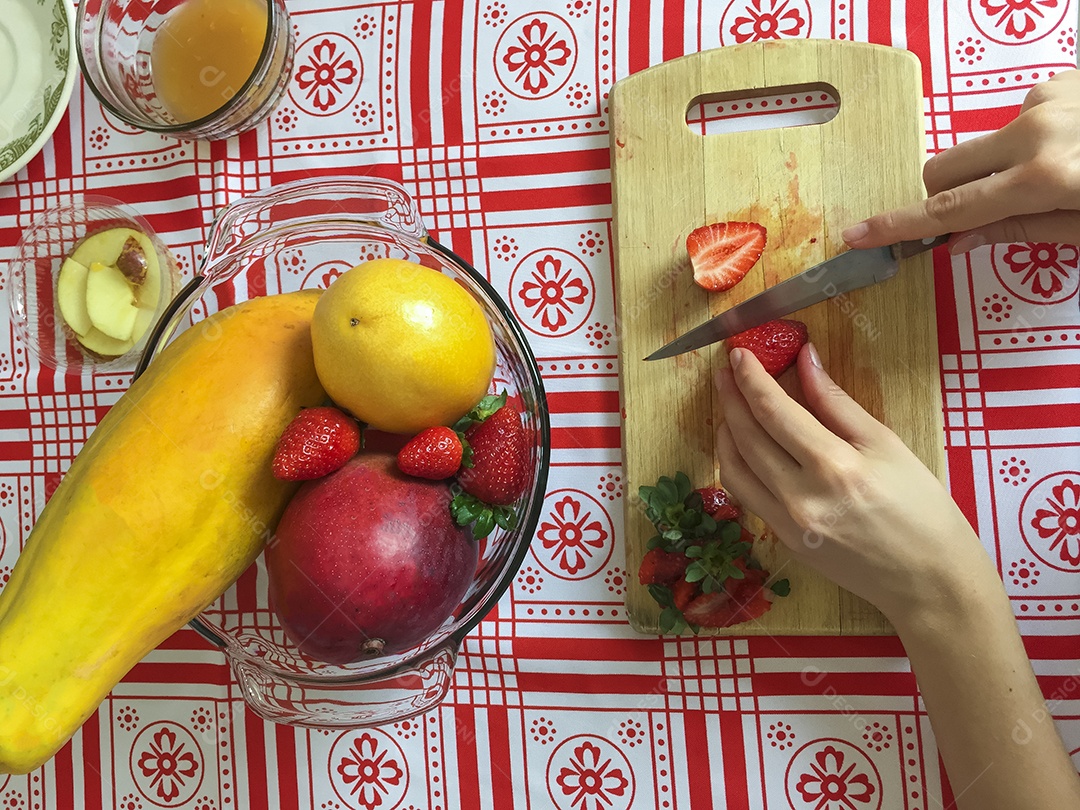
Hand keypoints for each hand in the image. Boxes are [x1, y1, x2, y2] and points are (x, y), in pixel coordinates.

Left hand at [715, 344, 995, 623]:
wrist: (929, 580)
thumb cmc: (922, 508)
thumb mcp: (887, 444)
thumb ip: (837, 402)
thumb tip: (806, 359)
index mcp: (834, 466)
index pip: (774, 411)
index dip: (750, 378)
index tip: (738, 353)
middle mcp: (802, 496)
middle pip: (747, 436)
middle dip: (731, 397)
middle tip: (726, 371)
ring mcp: (787, 523)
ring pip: (735, 468)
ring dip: (726, 431)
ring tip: (730, 405)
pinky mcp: (784, 541)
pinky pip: (746, 495)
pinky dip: (736, 464)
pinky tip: (743, 446)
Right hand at [841, 69, 1079, 253]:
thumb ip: (1021, 229)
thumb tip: (960, 239)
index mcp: (1042, 178)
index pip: (950, 209)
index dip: (899, 225)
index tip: (857, 234)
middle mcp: (1033, 133)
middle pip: (944, 169)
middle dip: (946, 195)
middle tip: (982, 211)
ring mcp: (1045, 102)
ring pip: (985, 146)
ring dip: (1000, 166)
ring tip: (1057, 173)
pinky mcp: (1057, 84)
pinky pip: (1020, 120)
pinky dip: (1032, 140)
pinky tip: (1070, 145)